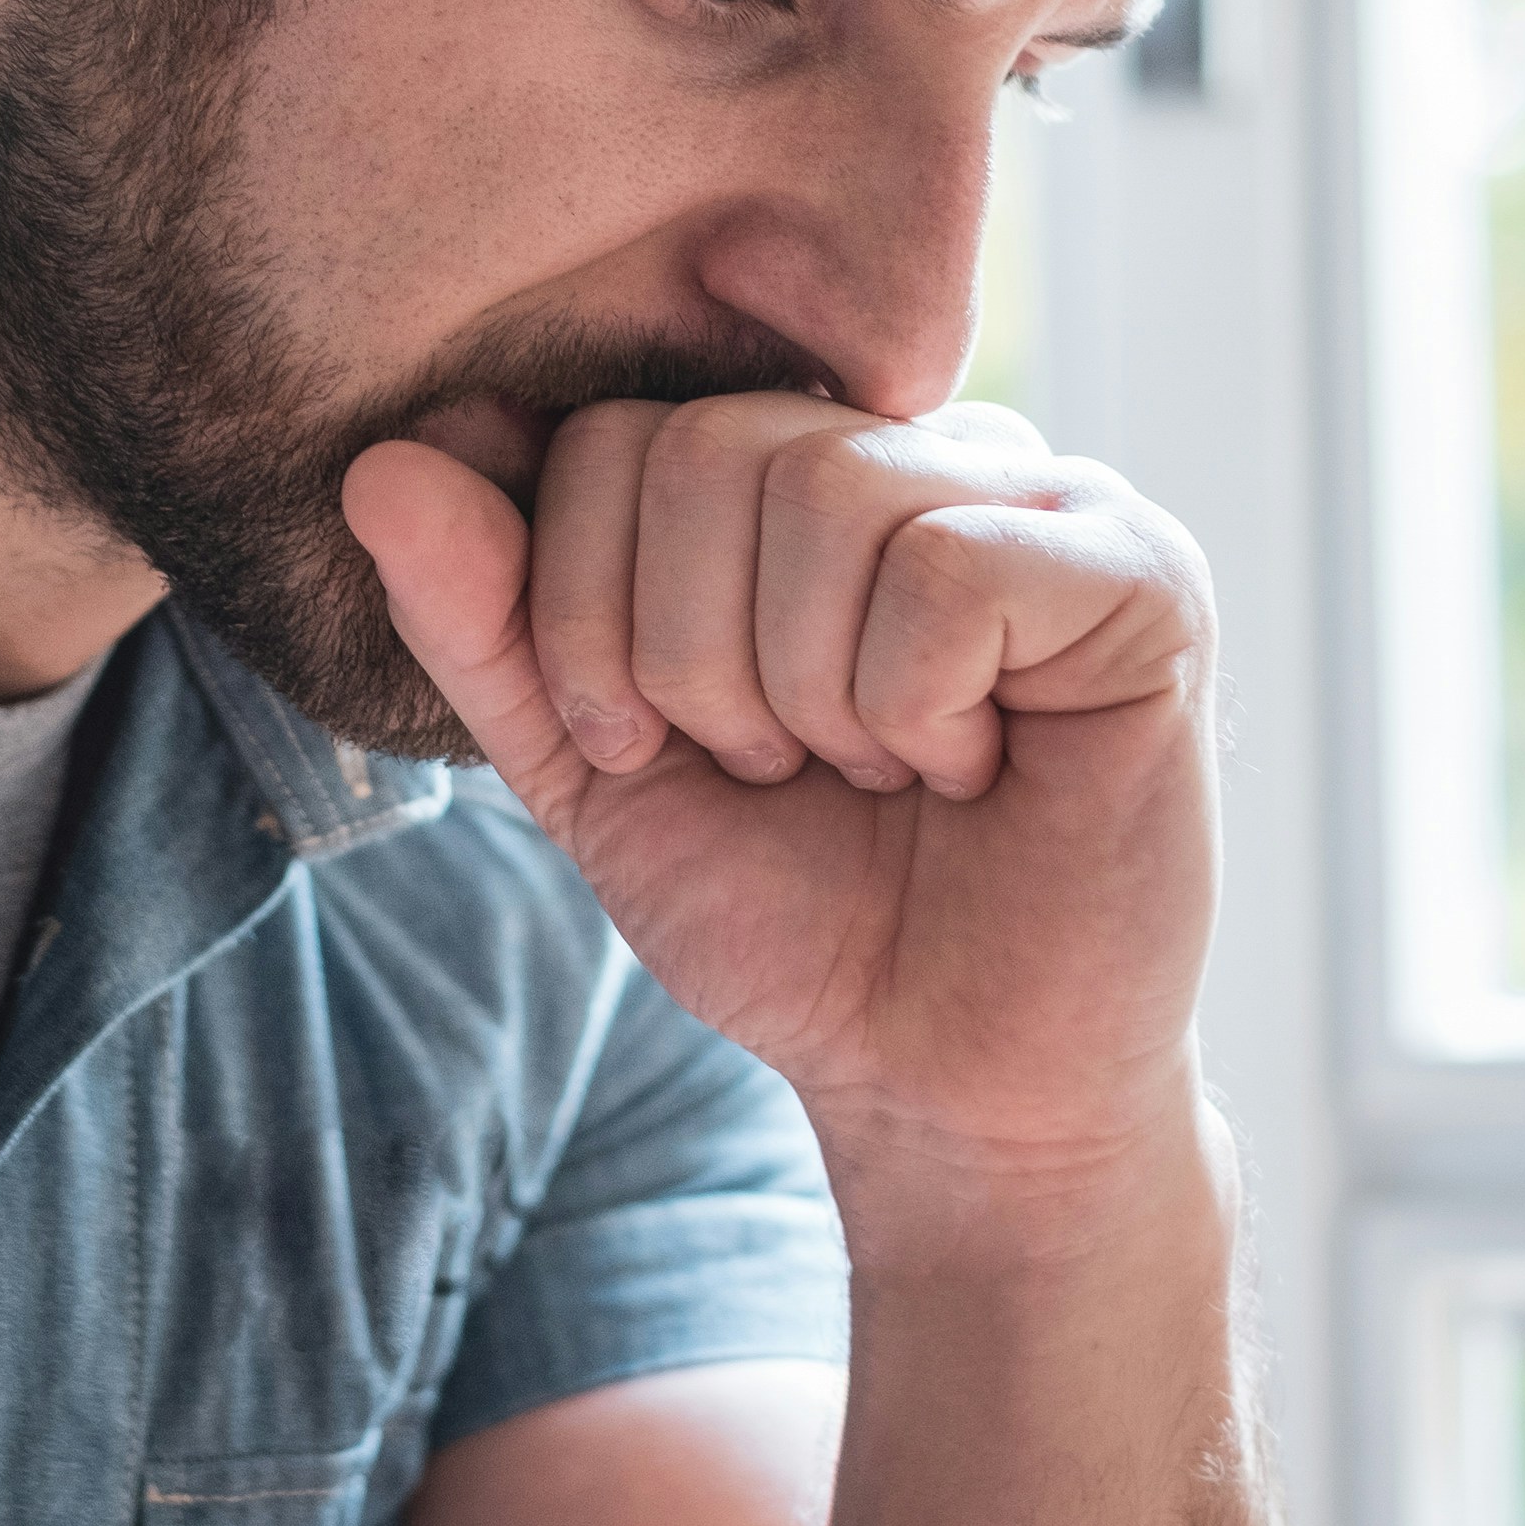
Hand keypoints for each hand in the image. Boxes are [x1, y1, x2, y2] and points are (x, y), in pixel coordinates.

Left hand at [343, 395, 1219, 1188]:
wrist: (941, 1086)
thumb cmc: (785, 911)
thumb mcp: (588, 762)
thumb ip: (482, 617)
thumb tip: (381, 463)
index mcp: (789, 462)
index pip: (605, 439)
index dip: (591, 620)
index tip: (668, 743)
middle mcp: (919, 447)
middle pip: (704, 453)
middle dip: (693, 667)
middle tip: (786, 769)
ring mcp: (1045, 495)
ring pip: (825, 495)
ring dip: (808, 699)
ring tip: (879, 772)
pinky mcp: (1143, 576)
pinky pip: (949, 569)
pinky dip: (917, 711)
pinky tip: (971, 770)